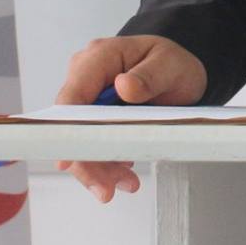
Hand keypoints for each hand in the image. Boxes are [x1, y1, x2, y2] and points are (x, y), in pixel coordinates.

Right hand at [54, 35, 207, 202]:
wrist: (178, 73)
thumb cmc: (172, 64)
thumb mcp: (171, 66)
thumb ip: (149, 76)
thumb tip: (123, 85)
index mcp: (100, 57)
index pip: (73, 95)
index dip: (67, 129)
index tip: (71, 158)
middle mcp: (86, 76)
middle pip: (71, 124)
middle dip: (87, 158)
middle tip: (107, 186)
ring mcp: (88, 98)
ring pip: (79, 140)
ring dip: (99, 166)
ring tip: (126, 182)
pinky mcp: (93, 117)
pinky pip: (91, 143)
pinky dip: (106, 163)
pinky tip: (123, 173)